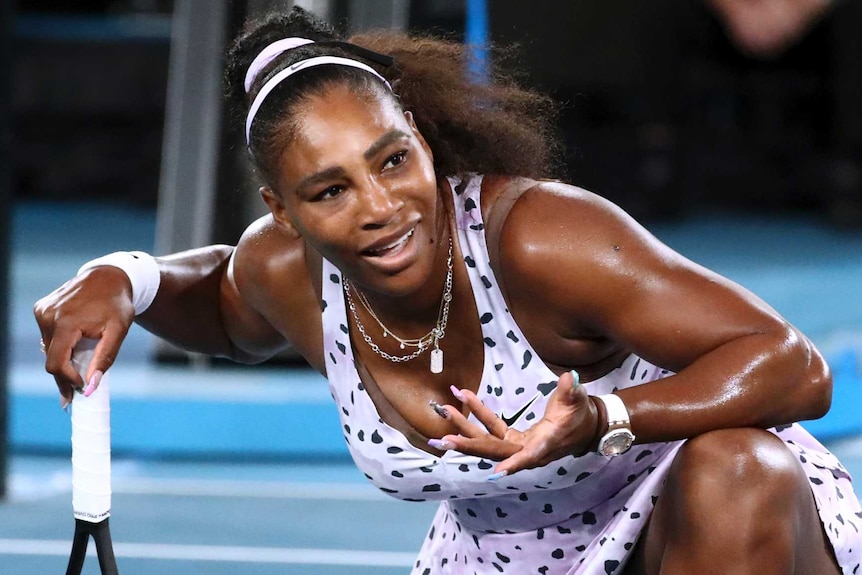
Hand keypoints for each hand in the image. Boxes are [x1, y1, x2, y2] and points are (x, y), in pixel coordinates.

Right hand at [33, 266, 134, 406]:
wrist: (110, 277)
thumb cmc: (117, 304)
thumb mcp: (118, 331)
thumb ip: (105, 359)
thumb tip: (91, 387)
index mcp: (65, 322)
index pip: (56, 363)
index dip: (68, 379)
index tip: (82, 388)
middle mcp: (48, 316)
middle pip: (51, 359)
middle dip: (65, 376)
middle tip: (76, 392)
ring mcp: (42, 311)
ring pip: (49, 349)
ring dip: (63, 360)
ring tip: (79, 366)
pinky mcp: (41, 308)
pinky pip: (48, 336)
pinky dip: (60, 346)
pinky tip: (74, 346)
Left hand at [431, 371, 600, 477]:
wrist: (585, 427)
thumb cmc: (582, 415)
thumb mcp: (578, 401)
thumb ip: (571, 391)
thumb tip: (568, 378)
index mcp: (544, 444)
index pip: (528, 456)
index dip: (514, 464)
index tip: (497, 472)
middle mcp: (527, 450)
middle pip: (494, 450)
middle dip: (469, 444)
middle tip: (443, 439)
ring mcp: (517, 446)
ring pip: (487, 441)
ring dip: (464, 427)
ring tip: (445, 410)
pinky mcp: (512, 440)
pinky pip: (490, 430)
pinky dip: (475, 416)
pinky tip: (460, 402)